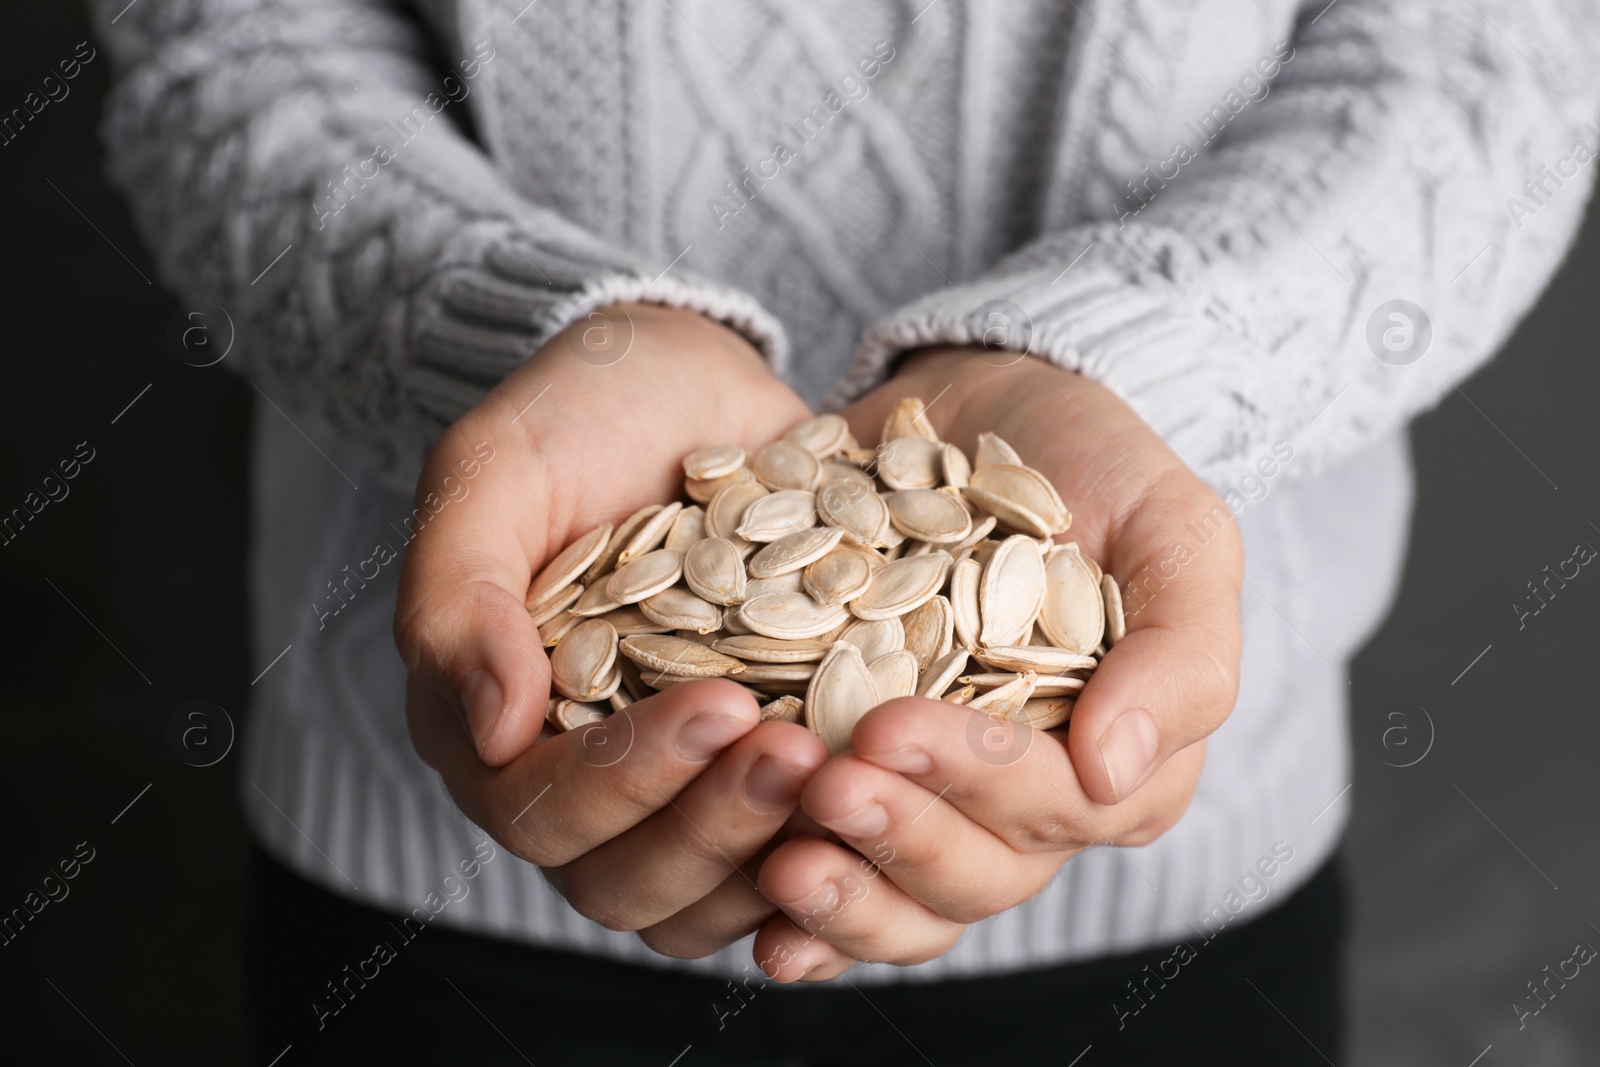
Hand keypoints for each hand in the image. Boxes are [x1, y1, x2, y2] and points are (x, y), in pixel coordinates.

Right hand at [396, 303, 828, 954]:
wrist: (694, 384)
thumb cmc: (581, 412)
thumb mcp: (497, 470)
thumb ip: (459, 596)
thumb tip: (492, 733)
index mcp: (493, 724)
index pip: (537, 808)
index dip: (625, 778)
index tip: (724, 705)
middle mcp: (575, 777)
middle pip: (622, 883)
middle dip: (712, 830)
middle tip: (799, 753)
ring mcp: (671, 788)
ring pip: (703, 899)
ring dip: (773, 854)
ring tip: (846, 771)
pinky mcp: (751, 774)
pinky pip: (782, 861)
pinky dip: (831, 847)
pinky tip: (888, 793)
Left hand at [750, 348, 1243, 980]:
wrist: (982, 404)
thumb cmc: (1097, 464)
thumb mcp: (1174, 530)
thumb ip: (1182, 651)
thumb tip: (1114, 771)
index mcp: (1114, 756)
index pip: (1058, 805)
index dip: (975, 779)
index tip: (888, 729)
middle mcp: (1025, 798)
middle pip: (978, 872)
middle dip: (900, 838)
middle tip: (825, 786)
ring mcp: (936, 795)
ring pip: (908, 899)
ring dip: (847, 898)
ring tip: (778, 864)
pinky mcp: (856, 770)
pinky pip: (841, 871)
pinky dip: (804, 916)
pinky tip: (755, 923)